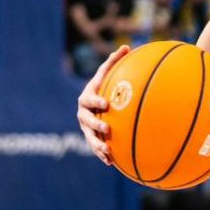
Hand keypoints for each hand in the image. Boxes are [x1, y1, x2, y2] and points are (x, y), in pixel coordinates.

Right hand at [76, 44, 128, 165]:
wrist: (97, 104)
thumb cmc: (105, 86)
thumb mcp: (108, 75)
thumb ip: (115, 62)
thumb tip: (126, 46)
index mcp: (87, 98)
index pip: (89, 99)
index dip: (96, 101)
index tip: (106, 104)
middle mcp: (84, 113)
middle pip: (86, 120)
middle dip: (95, 125)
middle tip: (106, 128)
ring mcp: (86, 127)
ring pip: (89, 137)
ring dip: (97, 144)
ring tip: (107, 150)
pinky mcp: (92, 138)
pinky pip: (96, 147)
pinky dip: (102, 154)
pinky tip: (111, 162)